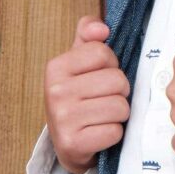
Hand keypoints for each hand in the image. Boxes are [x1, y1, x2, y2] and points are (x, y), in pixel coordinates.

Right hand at [44, 16, 130, 173]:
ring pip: (120, 106)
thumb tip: (102, 29)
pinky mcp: (73, 144)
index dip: (111, 64)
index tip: (100, 76)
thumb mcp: (79, 61)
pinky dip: (114, 134)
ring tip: (104, 116)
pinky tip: (100, 133)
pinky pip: (114, 132)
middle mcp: (55, 92)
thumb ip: (88, 35)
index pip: (103, 53)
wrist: (69, 142)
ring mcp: (62, 119)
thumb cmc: (79, 96)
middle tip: (105, 99)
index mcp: (56, 67)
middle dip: (119, 90)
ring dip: (119, 113)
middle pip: (116, 80)